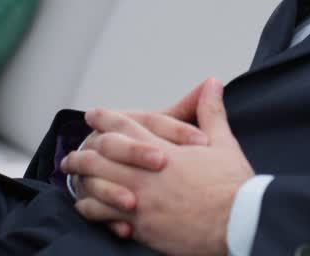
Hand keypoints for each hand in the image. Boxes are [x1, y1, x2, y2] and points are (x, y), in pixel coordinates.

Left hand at [63, 79, 254, 255]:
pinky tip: (87, 207)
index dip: (106, 118)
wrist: (237, 222)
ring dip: (81, 180)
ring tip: (73, 179)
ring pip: (97, 186)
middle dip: (83, 153)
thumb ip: (211, 112)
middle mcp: (145, 173)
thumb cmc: (232, 185)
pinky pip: (105, 215)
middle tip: (72, 154)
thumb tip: (211, 84)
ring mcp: (140, 200)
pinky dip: (91, 209)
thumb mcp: (223, 143)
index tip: (93, 115)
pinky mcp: (141, 225)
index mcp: (163, 150)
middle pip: (102, 157)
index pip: (125, 127)